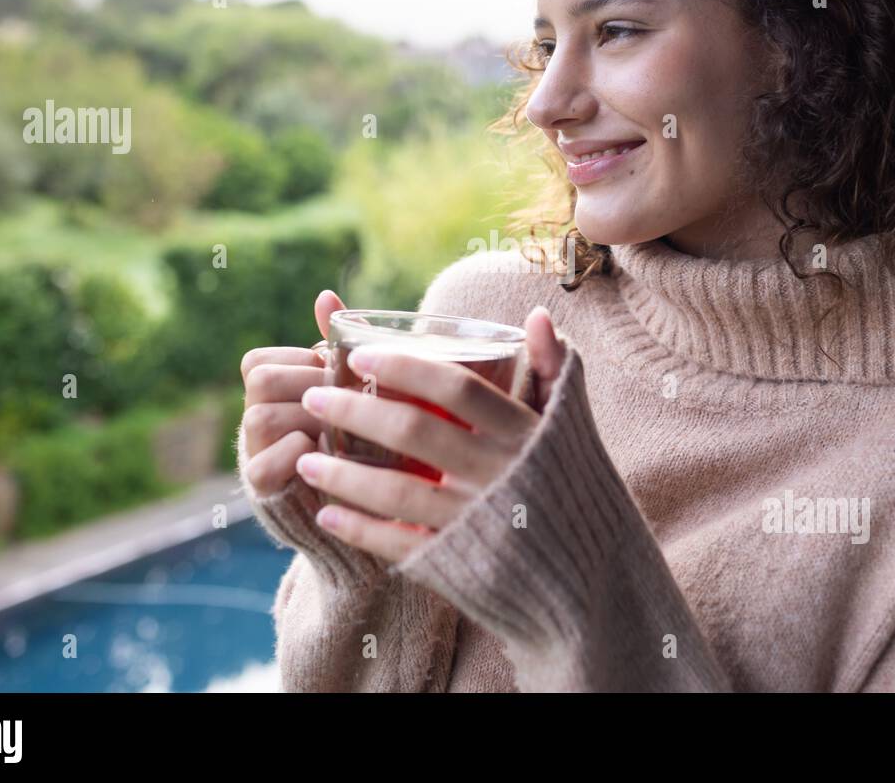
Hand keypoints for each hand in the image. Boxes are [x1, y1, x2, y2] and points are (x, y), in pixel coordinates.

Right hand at [238, 289, 347, 498]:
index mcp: (264, 387)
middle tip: (346, 398)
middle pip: (260, 382)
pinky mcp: (262, 486)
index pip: (259, 360)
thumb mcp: (343, 382)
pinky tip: (328, 454)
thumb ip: (332, 343)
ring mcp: (252, 450)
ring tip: (343, 426)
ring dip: (309, 419)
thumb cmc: (349, 422)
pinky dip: (299, 455)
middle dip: (309, 385)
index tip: (333, 374)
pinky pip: (265, 464)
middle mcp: (250, 415)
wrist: (355, 488)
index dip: (302, 363)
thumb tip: (326, 295)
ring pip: (261, 418)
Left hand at [296, 305, 566, 562]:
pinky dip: (360, 530)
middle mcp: (498, 476)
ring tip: (304, 460)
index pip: (457, 389)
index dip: (406, 368)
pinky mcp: (460, 566)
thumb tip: (536, 314)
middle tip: (313, 396)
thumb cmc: (575, 490)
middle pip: (415, 433)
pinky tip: (328, 513)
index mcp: (524, 434)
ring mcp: (476, 523)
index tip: (360, 356)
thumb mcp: (571, 428)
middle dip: (355, 411)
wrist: (590, 580)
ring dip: (343, 475)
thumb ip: (554, 370)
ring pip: (396, 492)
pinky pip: (398, 546)